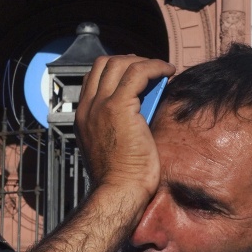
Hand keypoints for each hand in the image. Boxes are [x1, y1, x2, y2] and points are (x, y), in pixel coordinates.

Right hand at [77, 55, 172, 208]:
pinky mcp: (118, 107)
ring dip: (145, 62)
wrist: (120, 191)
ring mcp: (100, 105)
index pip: (93, 77)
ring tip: (163, 70)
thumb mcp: (114, 143)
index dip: (115, 69)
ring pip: (119, 63)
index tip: (137, 73)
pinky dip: (155, 67)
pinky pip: (138, 73)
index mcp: (83, 117)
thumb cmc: (123, 176)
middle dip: (129, 60)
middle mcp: (87, 107)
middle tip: (151, 68)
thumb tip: (142, 102)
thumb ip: (119, 122)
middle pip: (103, 64)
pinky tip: (169, 71)